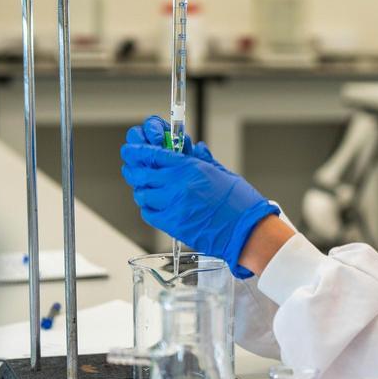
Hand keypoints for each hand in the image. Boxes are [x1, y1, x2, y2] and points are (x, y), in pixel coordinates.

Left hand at [121, 122, 277, 278]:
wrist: (245, 229)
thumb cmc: (240, 203)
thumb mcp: (221, 173)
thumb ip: (203, 160)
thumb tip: (195, 149)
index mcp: (189, 168)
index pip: (153, 154)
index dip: (138, 150)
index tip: (131, 149)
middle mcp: (177, 185)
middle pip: (141, 173)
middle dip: (133, 168)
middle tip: (131, 167)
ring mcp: (173, 205)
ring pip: (142, 194)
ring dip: (141, 189)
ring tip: (146, 188)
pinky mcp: (172, 224)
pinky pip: (148, 213)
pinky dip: (147, 207)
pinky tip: (154, 205)